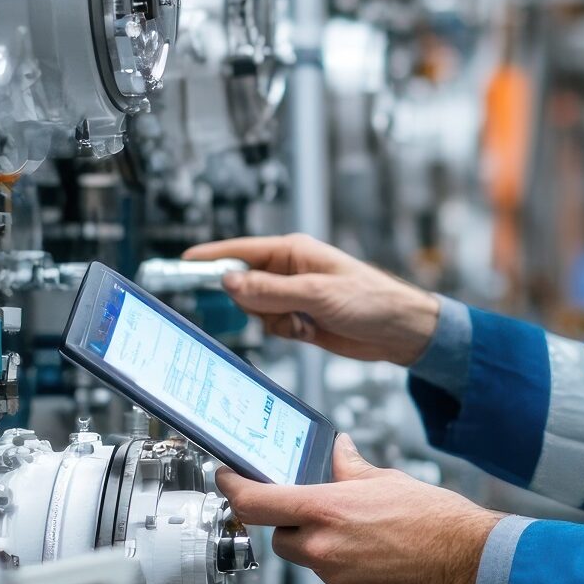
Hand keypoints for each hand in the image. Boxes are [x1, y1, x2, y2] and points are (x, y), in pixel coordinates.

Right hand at [184, 234, 440, 364]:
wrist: (400, 331)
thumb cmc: (371, 300)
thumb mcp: (317, 294)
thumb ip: (271, 290)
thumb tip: (231, 282)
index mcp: (293, 252)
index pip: (241, 251)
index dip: (212, 258)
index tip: (183, 263)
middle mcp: (290, 270)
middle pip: (244, 284)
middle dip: (254, 302)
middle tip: (280, 310)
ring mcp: (294, 295)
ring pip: (257, 309)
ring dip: (274, 321)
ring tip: (305, 321)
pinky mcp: (300, 317)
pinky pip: (274, 326)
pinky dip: (287, 332)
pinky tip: (311, 331)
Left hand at [217, 435, 501, 583]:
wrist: (468, 559)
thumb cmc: (435, 518)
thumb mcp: (386, 480)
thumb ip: (350, 469)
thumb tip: (338, 452)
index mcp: (326, 510)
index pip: (256, 502)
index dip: (233, 488)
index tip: (227, 479)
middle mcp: (323, 548)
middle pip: (282, 537)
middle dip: (294, 525)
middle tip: (324, 511)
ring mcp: (337, 580)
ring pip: (312, 561)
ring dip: (326, 547)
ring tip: (367, 535)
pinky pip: (339, 582)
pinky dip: (350, 569)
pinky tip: (380, 557)